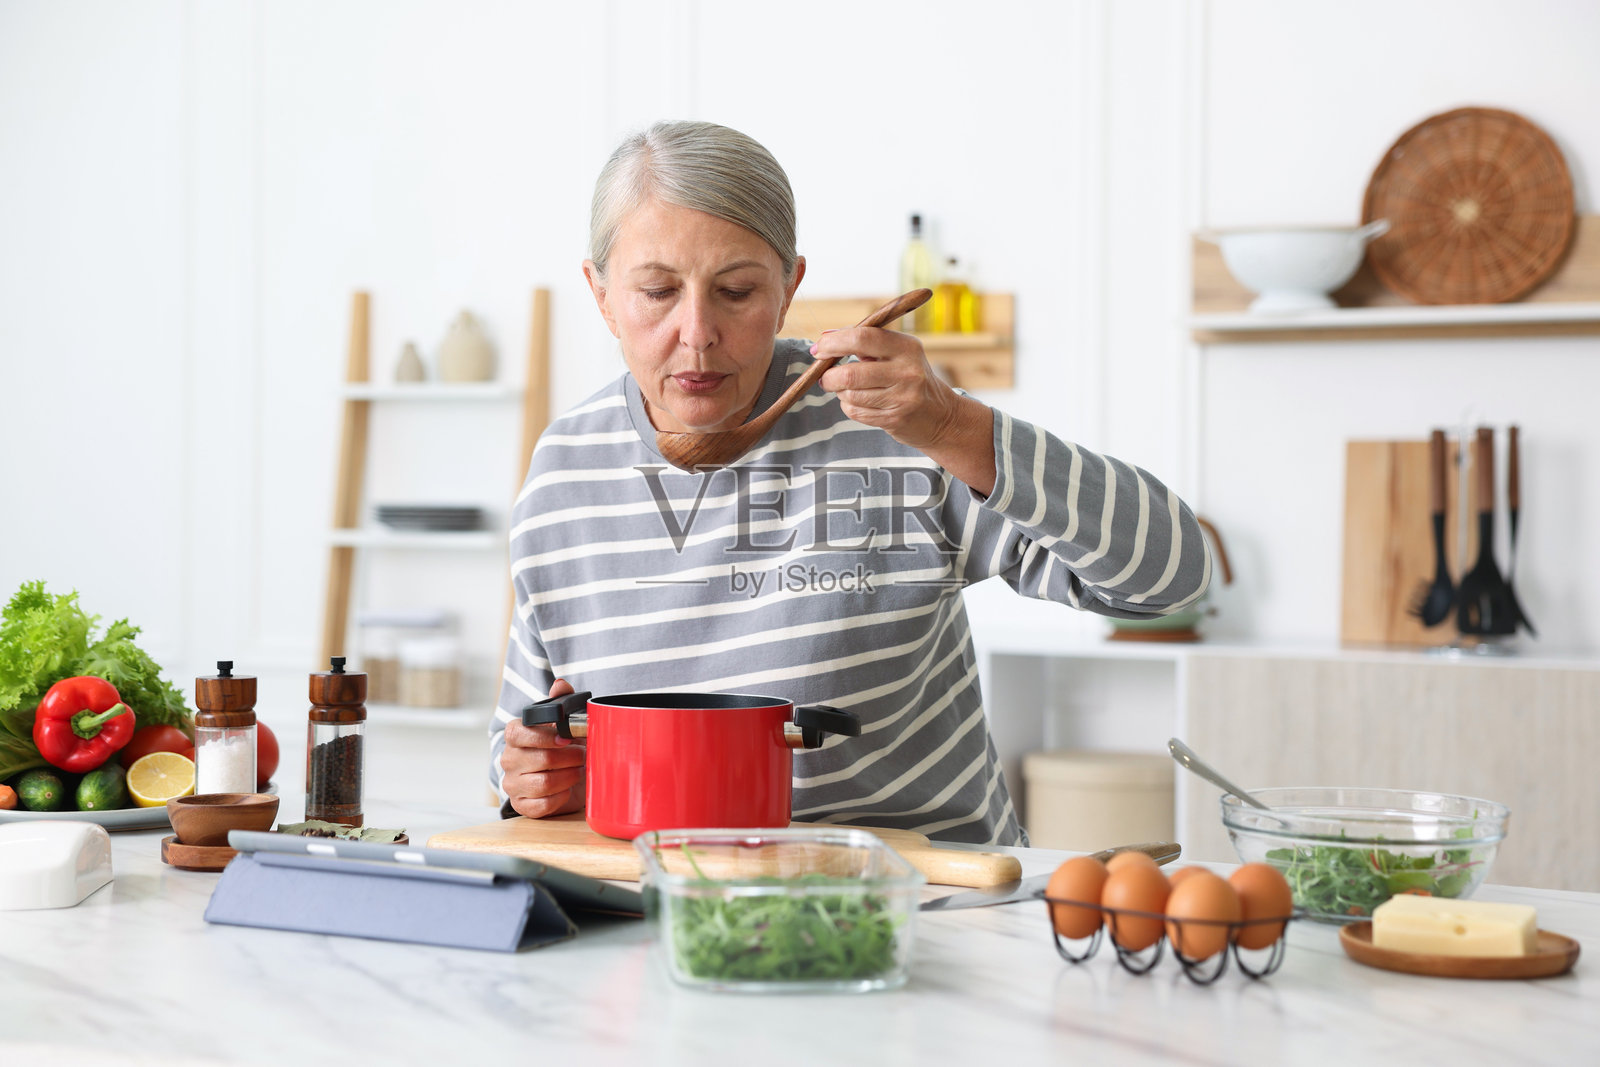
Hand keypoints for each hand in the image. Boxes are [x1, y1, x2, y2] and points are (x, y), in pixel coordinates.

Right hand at [499, 678, 585, 817]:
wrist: (563, 776)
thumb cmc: (562, 746)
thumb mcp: (563, 722)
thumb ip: (561, 701)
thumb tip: (560, 685)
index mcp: (515, 735)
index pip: (519, 733)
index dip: (545, 737)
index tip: (567, 738)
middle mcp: (509, 759)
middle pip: (540, 759)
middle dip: (569, 758)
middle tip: (582, 755)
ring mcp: (512, 783)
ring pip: (543, 783)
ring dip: (568, 777)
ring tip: (578, 771)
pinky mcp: (521, 805)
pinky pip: (540, 805)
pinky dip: (560, 797)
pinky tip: (567, 790)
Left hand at [811, 327, 996, 494]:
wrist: (941, 415)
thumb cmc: (910, 378)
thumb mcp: (896, 354)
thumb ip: (862, 343)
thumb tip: (825, 336)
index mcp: (907, 347)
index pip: (863, 338)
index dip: (834, 342)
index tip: (818, 349)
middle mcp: (908, 371)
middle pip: (852, 372)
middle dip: (829, 376)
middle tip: (824, 377)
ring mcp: (903, 397)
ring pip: (851, 395)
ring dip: (840, 393)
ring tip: (847, 390)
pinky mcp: (896, 419)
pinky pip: (856, 412)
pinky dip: (849, 407)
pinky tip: (860, 403)